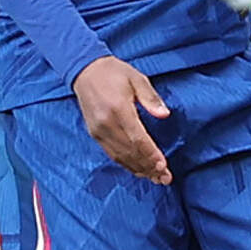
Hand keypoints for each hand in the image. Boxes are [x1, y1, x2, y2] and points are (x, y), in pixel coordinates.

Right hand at [73, 56, 173, 185]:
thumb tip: (164, 114)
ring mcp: (98, 131)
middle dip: (148, 167)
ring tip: (155, 178)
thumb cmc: (114, 73)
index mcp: (118, 109)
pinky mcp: (95, 134)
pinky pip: (112, 154)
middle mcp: (106, 124)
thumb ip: (151, 98)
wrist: (85, 71)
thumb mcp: (137, 78)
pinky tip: (138, 170)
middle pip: (130, 152)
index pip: (137, 139)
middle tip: (165, 179)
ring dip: (139, 169)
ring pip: (120, 156)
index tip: (163, 166)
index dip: (151, 154)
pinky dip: (126, 164)